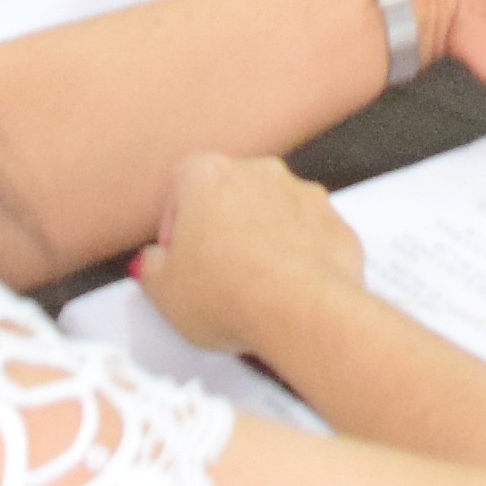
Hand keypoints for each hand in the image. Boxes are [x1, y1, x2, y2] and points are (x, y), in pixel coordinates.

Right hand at [133, 150, 366, 357]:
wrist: (301, 312)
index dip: (174, 220)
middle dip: (220, 226)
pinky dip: (298, 255)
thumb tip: (154, 264)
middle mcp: (258, 173)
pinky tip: (285, 289)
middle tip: (211, 271)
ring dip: (261, 238)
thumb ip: (150, 267)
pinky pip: (308, 235)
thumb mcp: (162, 291)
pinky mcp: (335, 223)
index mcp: (207, 175)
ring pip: (272, 211)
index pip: (180, 182)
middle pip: (229, 193)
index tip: (176, 252)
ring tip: (250, 285)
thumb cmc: (231, 295)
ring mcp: (302, 194)